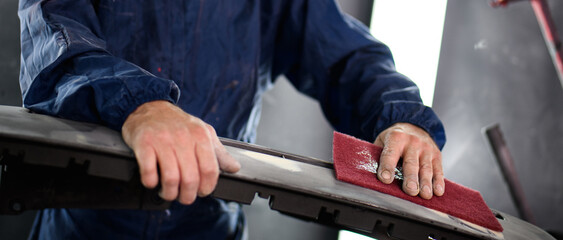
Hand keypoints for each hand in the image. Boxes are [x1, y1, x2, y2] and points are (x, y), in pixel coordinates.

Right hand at [121, 100, 240, 204]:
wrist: (149, 106)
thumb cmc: (178, 123)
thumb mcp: (203, 132)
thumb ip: (219, 152)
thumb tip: (235, 168)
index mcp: (201, 136)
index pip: (210, 170)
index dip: (207, 187)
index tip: (202, 192)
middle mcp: (183, 137)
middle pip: (190, 178)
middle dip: (188, 195)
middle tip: (184, 197)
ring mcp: (162, 140)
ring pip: (171, 178)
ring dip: (170, 193)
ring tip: (168, 193)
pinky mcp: (144, 143)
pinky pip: (149, 171)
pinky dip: (151, 182)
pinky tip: (153, 181)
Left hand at [374, 123, 443, 198]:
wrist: (413, 125)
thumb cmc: (394, 138)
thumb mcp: (382, 140)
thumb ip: (378, 155)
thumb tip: (370, 174)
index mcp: (395, 138)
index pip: (390, 154)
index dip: (387, 167)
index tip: (385, 179)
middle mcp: (412, 142)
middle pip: (411, 163)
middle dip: (411, 178)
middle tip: (410, 190)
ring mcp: (426, 148)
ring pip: (426, 168)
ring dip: (426, 182)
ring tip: (425, 195)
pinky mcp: (436, 155)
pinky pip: (438, 169)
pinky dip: (438, 181)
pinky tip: (438, 191)